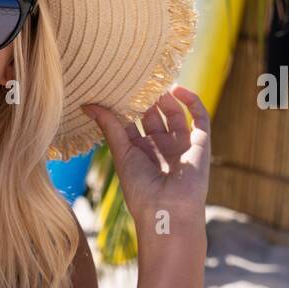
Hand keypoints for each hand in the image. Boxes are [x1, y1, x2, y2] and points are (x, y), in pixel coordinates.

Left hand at [82, 86, 209, 239]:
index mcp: (141, 153)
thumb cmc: (141, 189)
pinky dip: (192, 101)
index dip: (127, 107)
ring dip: (166, 97)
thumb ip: (109, 126)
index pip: (134, 123)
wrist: (167, 210)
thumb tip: (87, 105)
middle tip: (136, 78)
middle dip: (147, 99)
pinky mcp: (200, 143)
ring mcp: (181, 145)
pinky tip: (178, 89)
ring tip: (154, 80)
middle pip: (154, 116)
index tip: (118, 87)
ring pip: (175, 113)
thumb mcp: (122, 153)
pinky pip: (200, 117)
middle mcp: (161, 148)